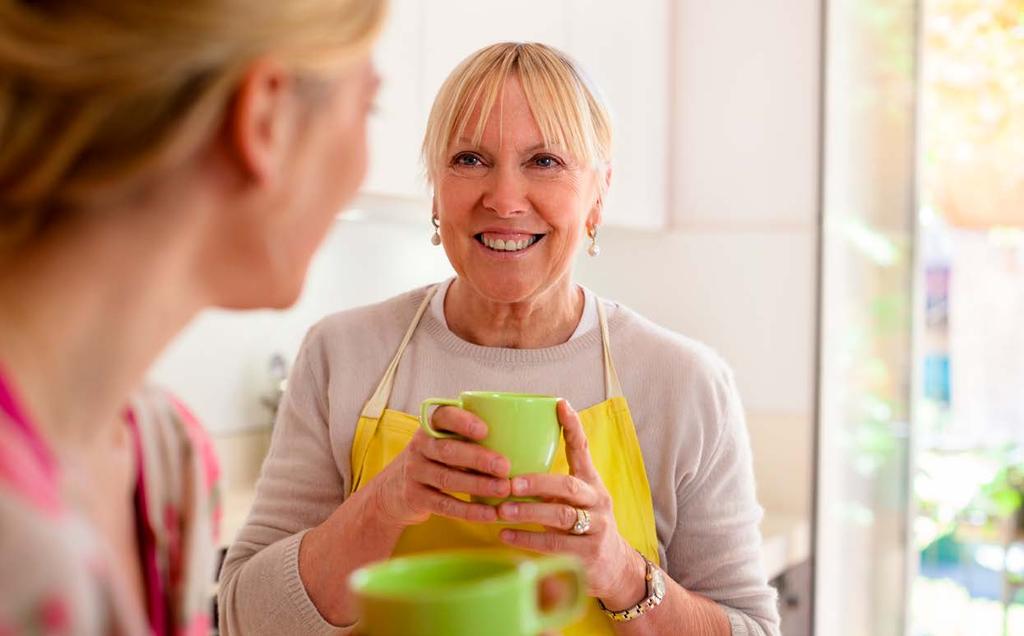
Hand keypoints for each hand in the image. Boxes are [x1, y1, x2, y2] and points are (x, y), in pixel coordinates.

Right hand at [371, 406, 511, 526]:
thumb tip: (526, 435)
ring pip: (448, 478)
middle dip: (479, 458)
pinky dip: (469, 510)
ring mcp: (415, 472)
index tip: (485, 430)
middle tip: (505, 466)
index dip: (463, 422)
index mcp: (431, 427)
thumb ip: (472, 436)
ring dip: (478, 484)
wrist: (394, 490)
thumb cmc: (436, 460)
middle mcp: (420, 446)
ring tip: (504, 489)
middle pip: (448, 450)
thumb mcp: (445, 441)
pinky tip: (489, 514)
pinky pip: (445, 505)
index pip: (443, 416)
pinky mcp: (416, 497)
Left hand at [497, 400, 646, 608]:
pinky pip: (555, 546)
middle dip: (538, 483)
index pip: (584, 449)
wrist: (615, 567)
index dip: (573, 427)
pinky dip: (527, 540)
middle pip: (569, 487)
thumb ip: (553, 485)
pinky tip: (505, 536)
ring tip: (502, 510)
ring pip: (562, 517)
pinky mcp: (588, 555)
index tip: (560, 404)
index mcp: (592, 482)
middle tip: (510, 483)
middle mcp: (597, 502)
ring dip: (529, 513)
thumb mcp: (576, 500)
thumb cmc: (585, 526)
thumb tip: (509, 464)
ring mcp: (596, 529)